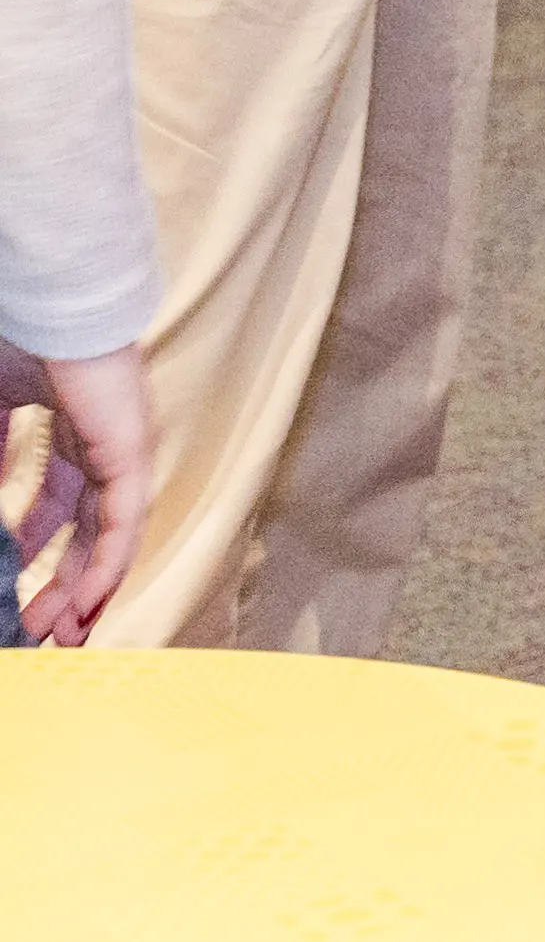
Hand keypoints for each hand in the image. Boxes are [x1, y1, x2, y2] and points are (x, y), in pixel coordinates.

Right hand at [0, 338, 150, 641]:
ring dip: (86, 585)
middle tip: (45, 630)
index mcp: (72, 436)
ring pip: (108, 534)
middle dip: (64, 583)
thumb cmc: (16, 349)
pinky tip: (92, 599)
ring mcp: (122, 449)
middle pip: (86, 531)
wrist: (45, 309)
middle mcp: (103, 448)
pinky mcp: (131, 451)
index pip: (63, 509)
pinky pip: (123, 518)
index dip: (44, 555)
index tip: (28, 598)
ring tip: (65, 631)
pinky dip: (108, 561)